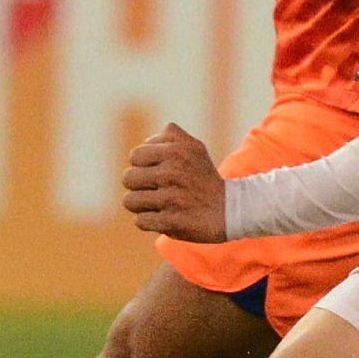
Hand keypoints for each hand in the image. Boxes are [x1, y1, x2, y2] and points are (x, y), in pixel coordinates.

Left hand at [124, 123, 227, 241]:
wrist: (229, 210)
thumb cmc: (204, 178)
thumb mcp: (194, 148)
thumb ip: (170, 136)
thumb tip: (146, 142)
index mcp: (176, 151)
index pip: (135, 156)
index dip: (143, 165)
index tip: (158, 172)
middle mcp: (173, 172)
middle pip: (128, 178)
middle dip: (139, 186)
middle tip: (157, 190)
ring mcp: (172, 198)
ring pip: (130, 201)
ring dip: (142, 205)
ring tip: (159, 205)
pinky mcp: (171, 221)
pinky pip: (140, 221)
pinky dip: (150, 221)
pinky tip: (166, 217)